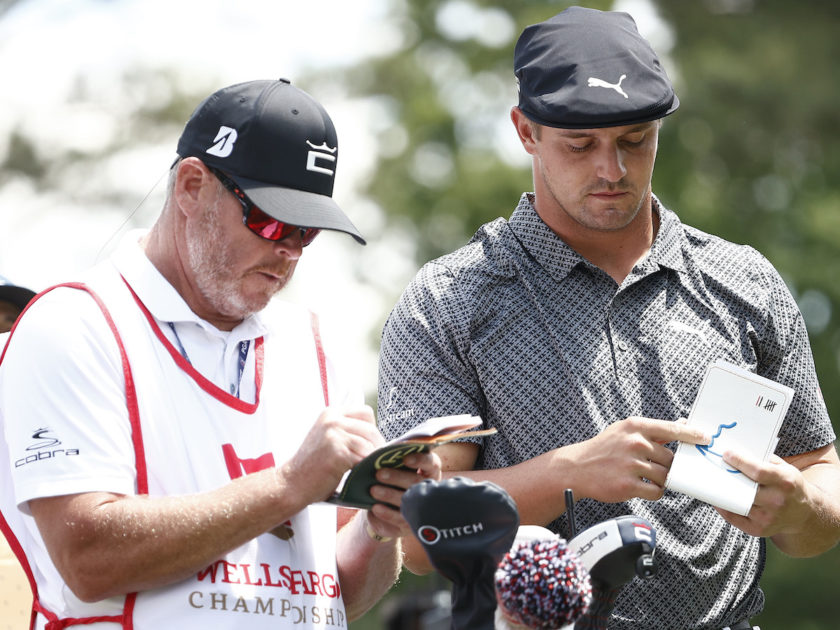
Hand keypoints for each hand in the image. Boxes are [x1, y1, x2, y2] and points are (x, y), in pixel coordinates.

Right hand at [282, 406, 382, 503]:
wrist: (292, 483)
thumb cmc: (313, 466)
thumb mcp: (328, 438)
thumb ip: (347, 431)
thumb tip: (379, 437)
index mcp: (331, 413)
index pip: (366, 412)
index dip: (372, 429)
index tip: (371, 444)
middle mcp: (332, 420)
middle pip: (370, 429)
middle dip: (377, 446)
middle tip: (376, 461)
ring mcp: (334, 434)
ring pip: (369, 444)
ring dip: (373, 459)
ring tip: (370, 469)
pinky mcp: (337, 451)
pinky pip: (363, 457)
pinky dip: (367, 467)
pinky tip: (362, 474)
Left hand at [366, 452, 442, 539]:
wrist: (385, 508)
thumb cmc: (392, 481)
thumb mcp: (394, 469)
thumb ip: (393, 460)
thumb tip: (382, 454)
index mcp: (429, 472)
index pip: (431, 463)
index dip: (420, 459)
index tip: (405, 458)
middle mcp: (429, 490)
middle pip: (417, 482)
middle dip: (397, 477)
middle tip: (379, 474)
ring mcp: (421, 509)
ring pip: (409, 502)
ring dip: (390, 495)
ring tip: (374, 490)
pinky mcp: (411, 525)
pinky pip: (400, 520)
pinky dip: (387, 513)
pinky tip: (375, 508)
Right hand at [564, 416, 709, 502]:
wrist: (577, 468)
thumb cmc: (604, 449)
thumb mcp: (624, 431)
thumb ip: (653, 430)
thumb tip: (682, 423)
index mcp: (635, 427)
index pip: (672, 429)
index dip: (692, 434)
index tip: (706, 439)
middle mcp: (635, 443)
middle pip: (670, 458)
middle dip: (666, 465)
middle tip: (654, 468)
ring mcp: (631, 465)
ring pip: (665, 476)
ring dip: (660, 480)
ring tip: (645, 478)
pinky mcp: (628, 485)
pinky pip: (656, 492)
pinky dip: (654, 492)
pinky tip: (642, 487)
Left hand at [714, 450, 809, 536]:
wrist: (804, 514)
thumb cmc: (790, 486)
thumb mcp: (785, 468)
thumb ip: (764, 459)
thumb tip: (738, 450)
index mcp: (785, 482)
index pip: (759, 472)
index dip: (740, 462)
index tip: (727, 454)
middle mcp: (777, 501)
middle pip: (745, 488)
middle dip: (728, 477)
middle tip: (715, 466)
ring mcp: (767, 518)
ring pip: (737, 503)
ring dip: (723, 492)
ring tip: (713, 481)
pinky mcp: (758, 529)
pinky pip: (733, 517)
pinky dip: (723, 506)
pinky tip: (718, 497)